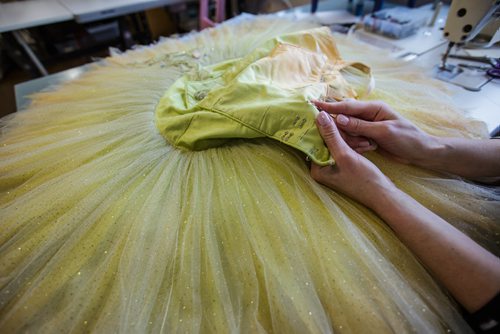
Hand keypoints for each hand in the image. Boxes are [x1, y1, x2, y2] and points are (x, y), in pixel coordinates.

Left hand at [311, 111, 395, 209]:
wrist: (383, 194)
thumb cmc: (363, 179)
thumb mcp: (345, 154)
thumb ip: (331, 135)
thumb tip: (319, 116)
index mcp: (317, 169)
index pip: (314, 142)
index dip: (321, 128)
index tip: (327, 114)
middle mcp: (322, 169)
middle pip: (324, 142)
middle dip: (337, 133)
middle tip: (348, 125)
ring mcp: (333, 168)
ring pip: (336, 145)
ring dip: (347, 139)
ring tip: (361, 139)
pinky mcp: (343, 166)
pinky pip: (344, 150)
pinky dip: (352, 145)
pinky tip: (363, 143)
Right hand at [313, 100, 441, 165]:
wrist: (422, 152)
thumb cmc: (407, 139)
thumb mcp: (384, 132)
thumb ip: (360, 125)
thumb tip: (339, 119)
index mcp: (373, 108)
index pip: (347, 106)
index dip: (329, 106)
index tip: (313, 105)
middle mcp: (368, 114)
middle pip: (344, 118)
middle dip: (345, 131)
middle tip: (360, 141)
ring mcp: (367, 125)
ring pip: (348, 130)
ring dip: (353, 140)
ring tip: (369, 146)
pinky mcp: (368, 136)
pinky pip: (354, 138)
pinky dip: (357, 144)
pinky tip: (368, 148)